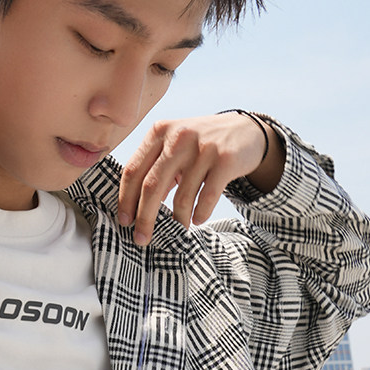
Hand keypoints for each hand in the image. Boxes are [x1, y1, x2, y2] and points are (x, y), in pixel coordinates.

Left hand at [117, 111, 279, 245]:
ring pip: (181, 196)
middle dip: (144, 218)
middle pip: (151, 186)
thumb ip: (154, 169)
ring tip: (180, 226)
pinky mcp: (225, 160)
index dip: (125, 199)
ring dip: (178, 219)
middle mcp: (178, 137)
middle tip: (141, 239)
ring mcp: (203, 148)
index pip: (133, 171)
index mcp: (159, 132)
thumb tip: (135, 207)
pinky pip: (206, 197)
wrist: (245, 130)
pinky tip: (197, 219)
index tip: (124, 221)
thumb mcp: (174, 147)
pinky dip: (200, 214)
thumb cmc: (201, 144)